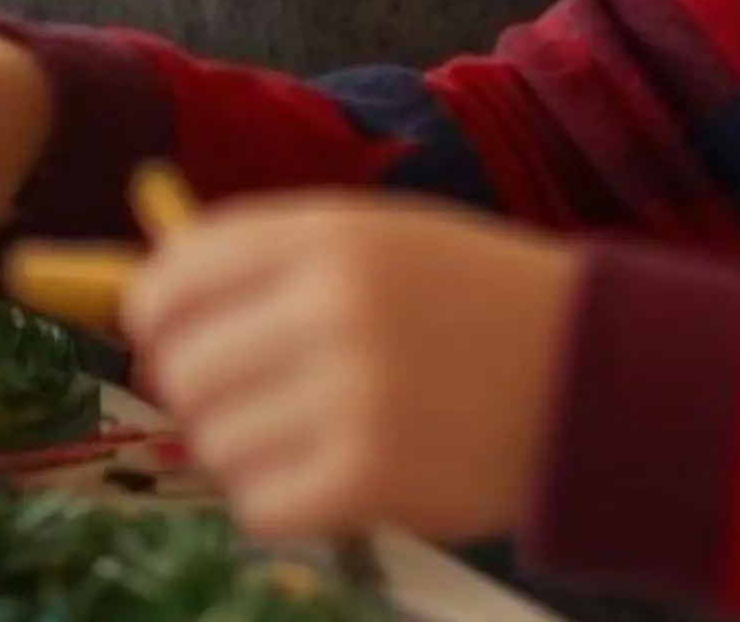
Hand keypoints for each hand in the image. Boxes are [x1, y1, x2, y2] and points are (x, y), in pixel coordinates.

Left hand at [124, 197, 577, 544]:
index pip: (176, 277)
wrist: (594, 374)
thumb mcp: (382, 241)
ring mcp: (351, 398)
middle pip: (181, 366)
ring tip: (305, 434)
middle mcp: (333, 309)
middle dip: (199, 388)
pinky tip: (327, 477)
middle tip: (248, 395)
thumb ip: (271, 261)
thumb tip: (145, 311)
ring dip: (244, 449)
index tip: (173, 333)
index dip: (156, 314)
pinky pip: (258, 505)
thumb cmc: (474, 303)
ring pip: (213, 442)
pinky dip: (279, 500)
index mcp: (330, 235)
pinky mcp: (370, 481)